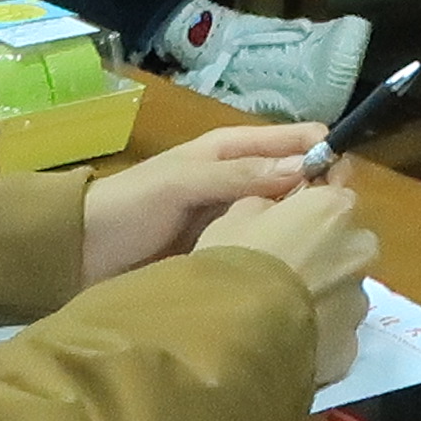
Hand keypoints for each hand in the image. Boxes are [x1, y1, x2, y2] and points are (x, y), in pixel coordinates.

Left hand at [81, 123, 325, 285]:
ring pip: (289, 218)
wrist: (79, 253)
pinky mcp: (228, 254)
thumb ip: (238, 175)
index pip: (301, 141)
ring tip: (320, 261)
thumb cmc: (128, 206)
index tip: (341, 191)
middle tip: (331, 235)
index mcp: (235, 150)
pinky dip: (281, 258)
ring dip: (305, 233)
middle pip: (303, 181)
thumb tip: (306, 168)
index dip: (328, 157)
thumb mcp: (181, 182)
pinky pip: (266, 250)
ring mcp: (237, 219)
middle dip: (323, 200)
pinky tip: (294, 278)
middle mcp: (244, 181)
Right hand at [205, 182, 377, 388]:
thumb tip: (274, 212)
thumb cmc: (230, 265)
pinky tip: (287, 343)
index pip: (336, 198)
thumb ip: (267, 206)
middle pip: (348, 246)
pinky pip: (337, 334)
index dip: (311, 212)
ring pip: (345, 292)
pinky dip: (319, 336)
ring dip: (323, 297)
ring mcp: (358, 302)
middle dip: (325, 255)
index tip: (289, 226)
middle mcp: (359, 251)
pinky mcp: (350, 348)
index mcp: (336, 210)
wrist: (228, 339)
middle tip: (284, 272)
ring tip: (281, 314)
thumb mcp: (234, 217)